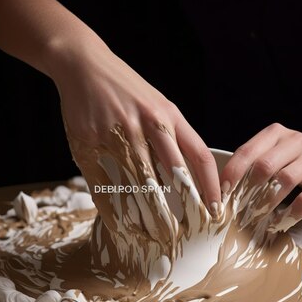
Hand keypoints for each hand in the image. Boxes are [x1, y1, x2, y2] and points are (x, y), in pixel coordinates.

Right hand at [49, 40, 221, 220]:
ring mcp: (119, 132)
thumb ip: (173, 137)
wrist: (85, 66)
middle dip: (181, 207)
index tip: (216, 210)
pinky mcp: (91, 141)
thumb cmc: (126, 91)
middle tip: (183, 235)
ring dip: (147, 213)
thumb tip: (189, 178)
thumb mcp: (157, 105)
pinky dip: (112, 206)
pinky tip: (118, 223)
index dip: (211, 186)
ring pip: (139, 181)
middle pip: (172, 174)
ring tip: (152, 236)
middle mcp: (148, 123)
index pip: (200, 155)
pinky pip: (104, 181)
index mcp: (170, 115)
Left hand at [220, 123, 301, 231]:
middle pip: (266, 165)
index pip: (248, 151)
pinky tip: (280, 222)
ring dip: (267, 203)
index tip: (222, 192)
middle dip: (248, 190)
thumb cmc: (296, 158)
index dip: (232, 173)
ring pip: (286, 181)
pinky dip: (290, 214)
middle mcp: (296, 142)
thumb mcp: (275, 151)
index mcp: (276, 134)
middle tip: (238, 209)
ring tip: (256, 218)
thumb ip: (253, 163)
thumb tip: (223, 189)